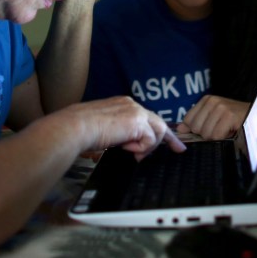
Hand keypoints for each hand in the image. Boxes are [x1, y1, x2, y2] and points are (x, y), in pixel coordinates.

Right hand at [68, 96, 185, 159]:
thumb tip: (132, 147)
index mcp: (124, 105)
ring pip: (157, 132)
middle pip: (159, 122)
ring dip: (147, 147)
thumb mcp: (107, 130)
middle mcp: (132, 105)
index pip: (147, 117)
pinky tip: (126, 147)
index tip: (166, 140)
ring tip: (132, 153)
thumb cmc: (83, 131)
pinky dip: (141, 148)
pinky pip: (150, 141)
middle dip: (170, 138)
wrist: (76, 127)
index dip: (157, 130)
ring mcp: (136, 112)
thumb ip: (122, 134)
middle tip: (180, 150)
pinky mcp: (137, 122)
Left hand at [178, 95, 249, 139]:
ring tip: (226, 130)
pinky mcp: (230, 116)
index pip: (188, 120)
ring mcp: (221, 107)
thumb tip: (180, 130)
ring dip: (215, 137)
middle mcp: (213, 101)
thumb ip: (196, 122)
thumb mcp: (214, 118)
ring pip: (206, 133)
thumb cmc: (234, 120)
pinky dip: (222, 138)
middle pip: (195, 128)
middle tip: (219, 130)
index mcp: (206, 100)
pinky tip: (231, 132)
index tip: (208, 129)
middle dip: (206, 134)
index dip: (196, 130)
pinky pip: (216, 135)